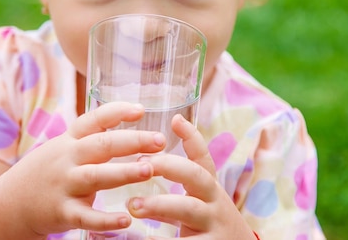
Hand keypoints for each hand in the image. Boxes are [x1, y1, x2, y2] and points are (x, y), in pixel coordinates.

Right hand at [0, 101, 166, 236]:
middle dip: (133, 141)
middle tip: (160, 140)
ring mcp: (64, 185)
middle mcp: (67, 158)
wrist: (7, 204)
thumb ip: (92, 138)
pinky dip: (106, 219)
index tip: (141, 109)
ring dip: (124, 172)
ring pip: (97, 176)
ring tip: (149, 170)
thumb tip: (130, 119)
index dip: (117, 112)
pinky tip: (127, 219)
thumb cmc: (46, 172)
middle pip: (102, 144)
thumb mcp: (63, 148)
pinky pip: (86, 216)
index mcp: (70, 140)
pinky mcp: (61, 212)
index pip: (94, 119)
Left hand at [126, 114, 256, 238]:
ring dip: (159, 204)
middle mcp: (214, 202)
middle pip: (196, 175)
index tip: (175, 120)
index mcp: (209, 188)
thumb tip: (153, 149)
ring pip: (188, 208)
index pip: (203, 158)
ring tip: (133, 205)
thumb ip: (179, 181)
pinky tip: (144, 238)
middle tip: (141, 164)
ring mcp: (213, 224)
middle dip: (169, 166)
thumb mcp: (200, 200)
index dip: (192, 137)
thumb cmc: (209, 224)